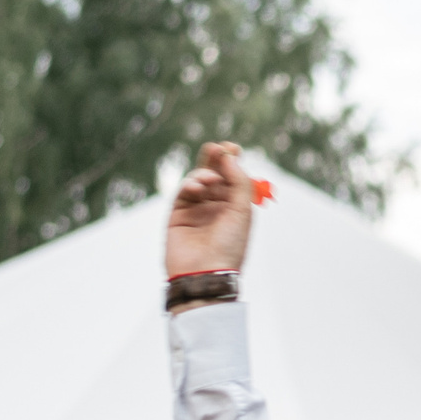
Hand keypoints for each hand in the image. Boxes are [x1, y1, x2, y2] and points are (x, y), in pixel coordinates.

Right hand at [165, 140, 255, 279]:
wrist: (205, 272)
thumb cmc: (229, 245)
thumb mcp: (242, 211)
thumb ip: (239, 181)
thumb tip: (230, 156)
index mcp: (235, 207)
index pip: (233, 178)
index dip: (232, 161)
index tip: (233, 147)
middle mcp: (215, 207)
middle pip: (214, 174)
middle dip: (215, 159)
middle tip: (216, 148)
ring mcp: (196, 210)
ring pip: (198, 180)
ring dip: (204, 173)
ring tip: (209, 179)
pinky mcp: (178, 214)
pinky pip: (183, 191)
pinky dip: (190, 183)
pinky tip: (197, 186)